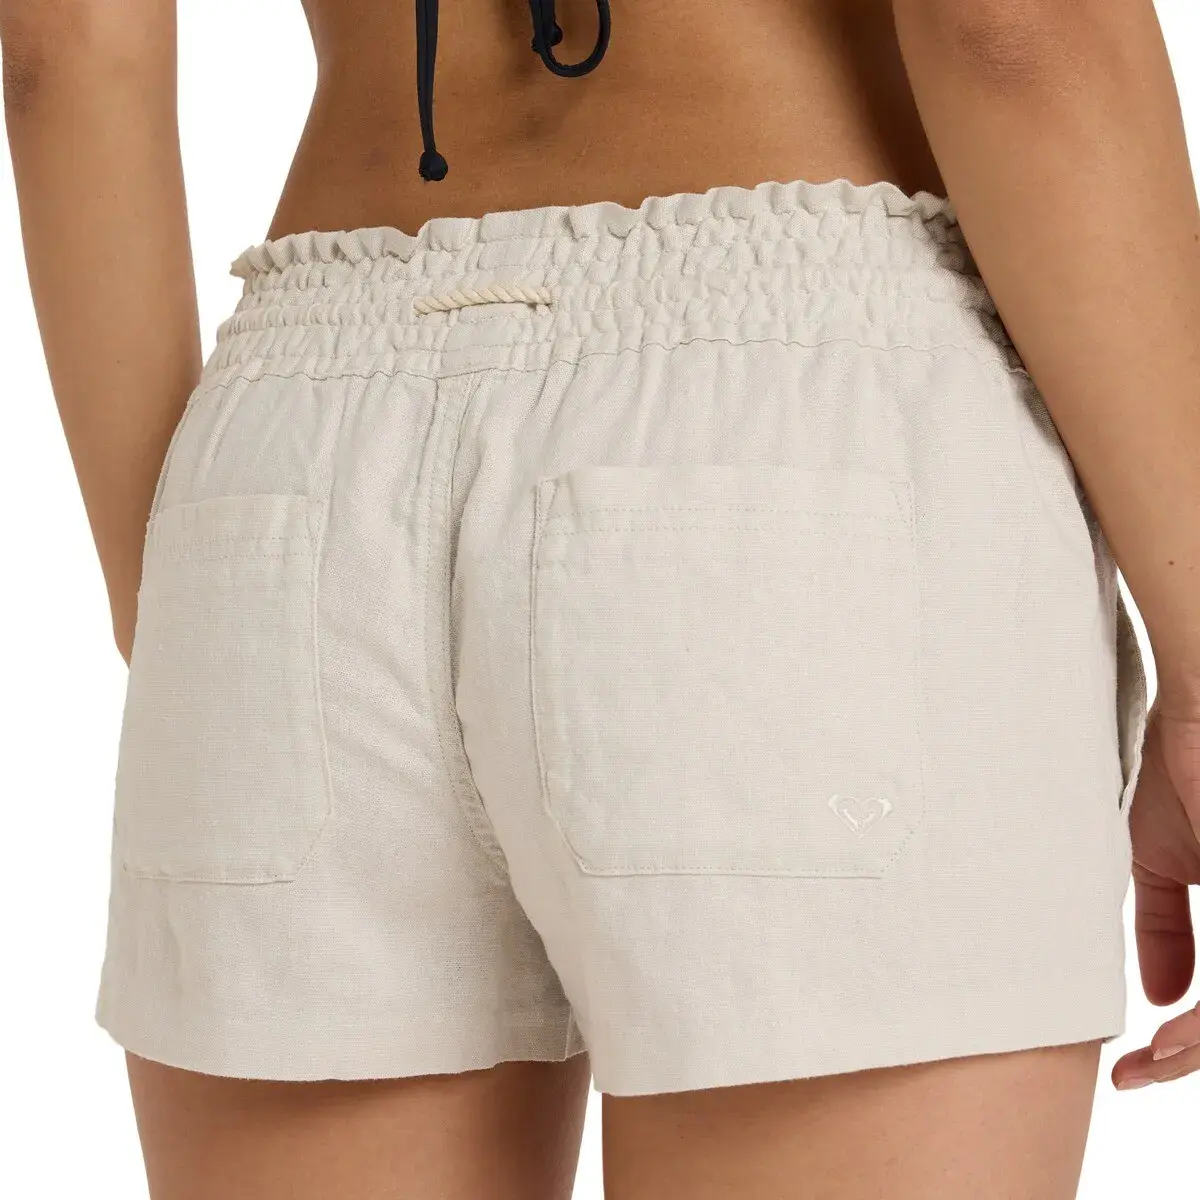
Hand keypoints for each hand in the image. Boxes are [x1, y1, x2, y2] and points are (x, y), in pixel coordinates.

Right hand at [1111, 700, 1199, 1088]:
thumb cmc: (1174, 763)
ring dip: (1198, 1047)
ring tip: (1152, 1061)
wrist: (1191, 707)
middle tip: (1141, 1069)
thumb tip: (1158, 992)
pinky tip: (1175, 1038)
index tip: (1138, 1060)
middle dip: (1191, 1054)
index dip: (1187, 1040)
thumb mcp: (1157, 858)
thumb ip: (1162, 926)